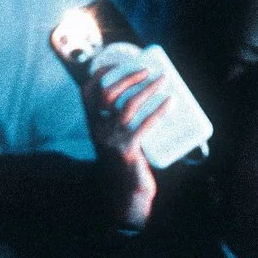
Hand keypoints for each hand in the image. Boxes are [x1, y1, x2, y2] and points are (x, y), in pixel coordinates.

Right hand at [76, 46, 169, 231]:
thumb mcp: (114, 139)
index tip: (118, 62)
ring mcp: (111, 140)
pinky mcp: (127, 151)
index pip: (86, 92)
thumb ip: (121, 121)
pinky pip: (144, 125)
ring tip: (163, 79)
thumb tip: (145, 91)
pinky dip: (159, 111)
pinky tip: (171, 102)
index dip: (99, 73)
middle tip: (147, 70)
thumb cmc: (125, 162)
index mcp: (93, 124)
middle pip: (107, 94)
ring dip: (146, 89)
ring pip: (126, 106)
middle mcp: (98, 130)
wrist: (123, 195)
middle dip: (127, 77)